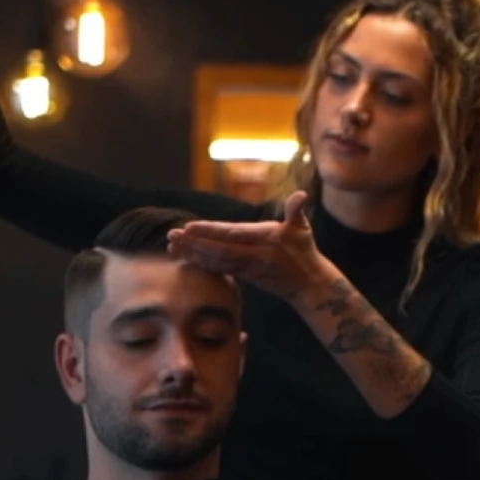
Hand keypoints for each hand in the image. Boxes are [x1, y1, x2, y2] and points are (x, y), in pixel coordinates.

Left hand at [166, 191, 332, 302]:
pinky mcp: (244, 276)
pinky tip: (185, 258)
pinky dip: (201, 264)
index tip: (190, 227)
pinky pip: (219, 269)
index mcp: (264, 239)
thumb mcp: (303, 228)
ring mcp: (247, 268)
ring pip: (216, 261)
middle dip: (194, 244)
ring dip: (192, 254)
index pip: (232, 234)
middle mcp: (253, 255)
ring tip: (172, 247)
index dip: (210, 232)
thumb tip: (301, 194)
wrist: (308, 285)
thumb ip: (297, 210)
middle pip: (218, 250)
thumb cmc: (305, 252)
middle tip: (172, 236)